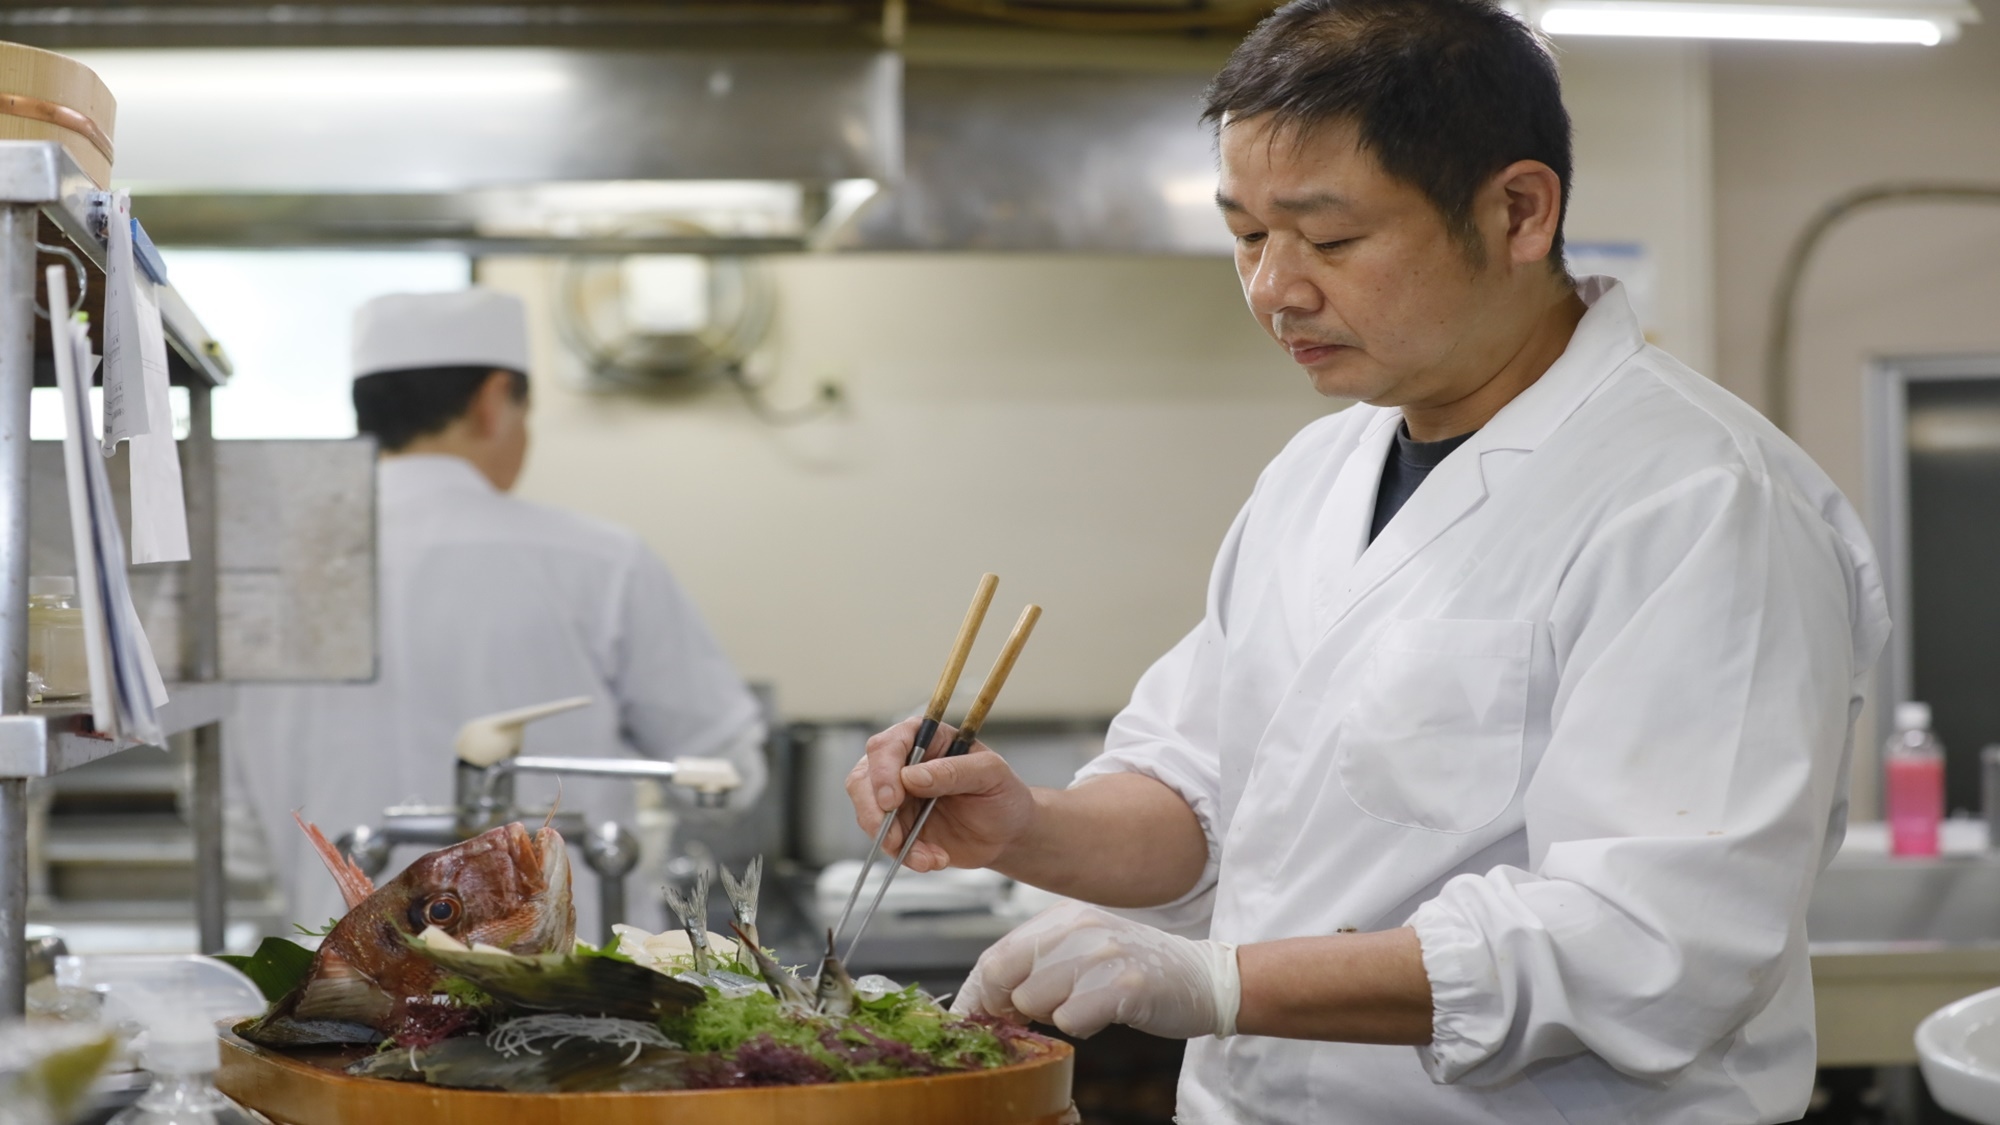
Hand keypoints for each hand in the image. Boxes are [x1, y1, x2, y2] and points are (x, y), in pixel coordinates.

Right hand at [845, 717, 1036, 872]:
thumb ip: (954, 771)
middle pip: (863, 779)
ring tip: (929, 857)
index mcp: (924, 739)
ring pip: (869, 815)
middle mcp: (903, 765)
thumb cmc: (1002, 793)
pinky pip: (887, 842)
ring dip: (893, 841)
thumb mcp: (990, 774)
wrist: (1008, 833)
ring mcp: (898, 797)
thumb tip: (911, 776)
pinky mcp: (899, 827)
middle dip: (872, 812)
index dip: (882, 772)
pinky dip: (907, 856)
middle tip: (893, 837)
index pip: (887, 746)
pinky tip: (934, 859)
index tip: (892, 800)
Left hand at [951, 901, 1239, 1039]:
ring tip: (1087, 1006)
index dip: (975, 995)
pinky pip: (1071, 1020)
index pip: (995, 955)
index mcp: (1062, 918)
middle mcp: (1078, 927)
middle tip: (1027, 1022)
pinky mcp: (1124, 985)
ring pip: (1035, 1002)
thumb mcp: (1082, 950)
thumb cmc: (1138, 970)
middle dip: (1009, 1009)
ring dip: (1054, 1016)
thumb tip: (983, 1001)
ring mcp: (1101, 953)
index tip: (967, 1022)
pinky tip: (1106, 1015)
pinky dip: (1083, 1027)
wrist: (1206, 976)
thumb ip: (1038, 964)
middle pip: (1005, 977)